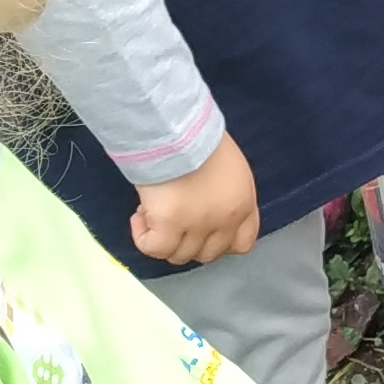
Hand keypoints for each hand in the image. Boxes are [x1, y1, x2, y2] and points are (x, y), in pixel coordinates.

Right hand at [131, 133, 260, 267]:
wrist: (178, 128)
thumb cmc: (200, 138)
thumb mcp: (231, 168)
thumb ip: (227, 194)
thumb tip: (207, 207)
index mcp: (244, 204)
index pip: (242, 244)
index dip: (218, 243)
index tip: (201, 232)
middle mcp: (225, 220)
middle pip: (208, 254)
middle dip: (189, 241)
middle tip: (173, 219)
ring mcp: (198, 225)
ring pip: (180, 255)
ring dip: (165, 238)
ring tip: (153, 212)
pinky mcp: (169, 224)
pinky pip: (155, 249)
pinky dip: (143, 238)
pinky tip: (140, 216)